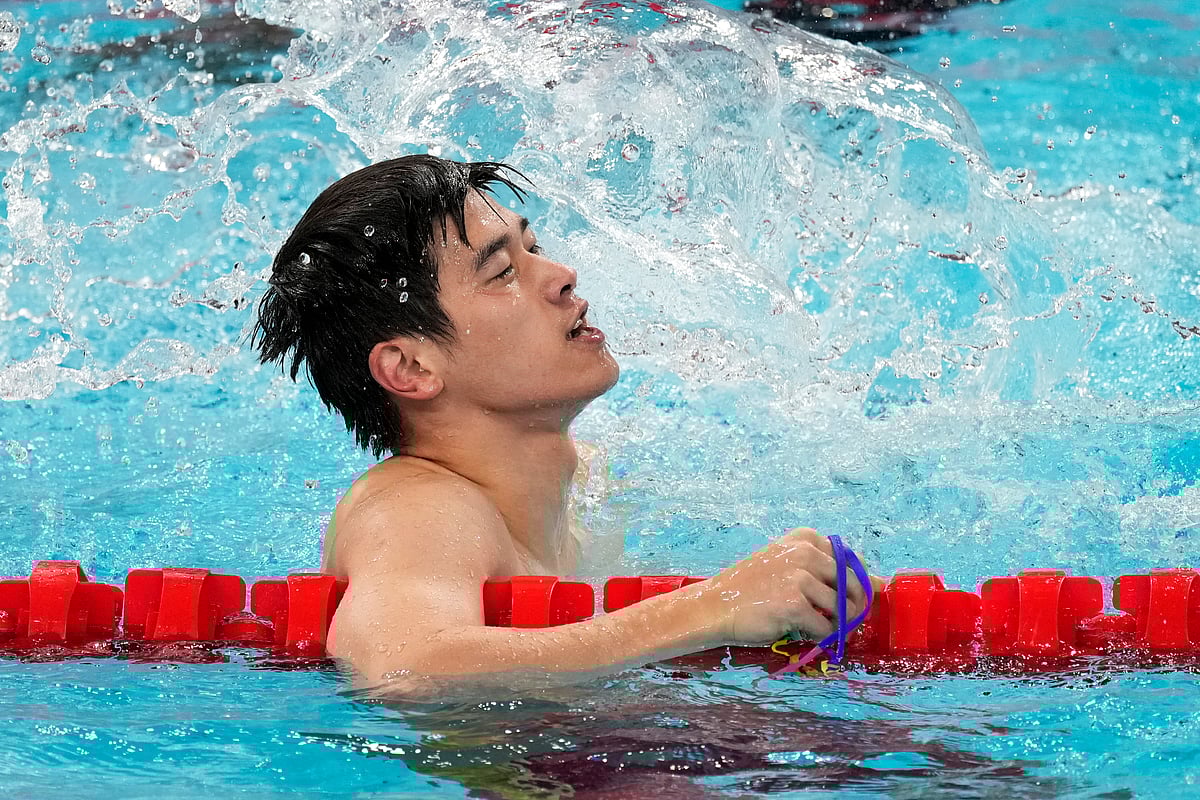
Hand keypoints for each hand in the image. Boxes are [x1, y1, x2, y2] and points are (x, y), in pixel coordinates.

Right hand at [693, 528, 884, 646]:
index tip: (852, 597)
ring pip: (842, 608)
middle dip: (854, 607)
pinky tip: (808, 636)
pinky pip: (826, 627)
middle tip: (845, 621)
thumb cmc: (752, 587)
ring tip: (824, 630)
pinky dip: (823, 637)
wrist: (716, 606)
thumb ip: (826, 568)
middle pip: (852, 584)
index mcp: (804, 539)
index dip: (856, 582)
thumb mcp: (786, 564)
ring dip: (839, 625)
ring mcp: (800, 578)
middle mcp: (805, 553)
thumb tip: (879, 583)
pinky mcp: (796, 605)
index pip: (850, 559)